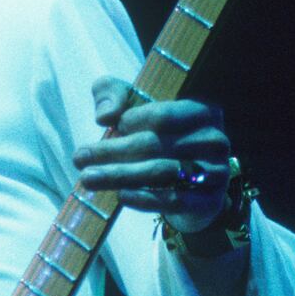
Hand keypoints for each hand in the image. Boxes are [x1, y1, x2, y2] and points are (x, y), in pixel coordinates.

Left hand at [72, 75, 231, 232]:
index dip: (130, 121)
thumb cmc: (158, 138)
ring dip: (120, 175)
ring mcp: (216, 173)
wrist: (191, 187)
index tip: (103, 127)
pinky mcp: (209, 201)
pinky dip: (144, 198)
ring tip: (87, 178)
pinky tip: (120, 195)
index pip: (163, 116)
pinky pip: (173, 200)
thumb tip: (104, 114)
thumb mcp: (134, 107)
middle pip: (156, 145)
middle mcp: (215, 140)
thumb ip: (113, 94)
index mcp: (202, 112)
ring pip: (161, 173)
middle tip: (79, 158)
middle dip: (112, 151)